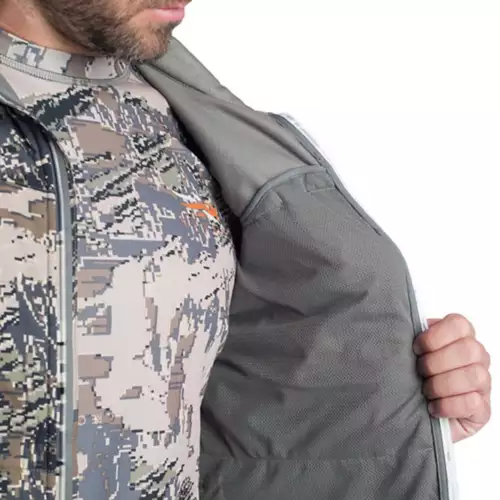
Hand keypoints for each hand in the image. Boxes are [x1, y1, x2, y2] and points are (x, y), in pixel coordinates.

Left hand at [413, 314, 491, 442]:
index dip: (435, 336)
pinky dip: (447, 405)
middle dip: (436, 362)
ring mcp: (483, 384)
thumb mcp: (413, 354)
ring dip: (441, 384)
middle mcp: (477, 358)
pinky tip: (434, 407)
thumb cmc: (416, 377)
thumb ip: (415, 338)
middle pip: (468, 349)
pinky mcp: (483, 410)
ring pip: (474, 376)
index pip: (458, 324)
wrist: (418, 412)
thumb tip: (409, 327)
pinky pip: (472, 403)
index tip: (416, 348)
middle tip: (420, 372)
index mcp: (461, 337)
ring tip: (426, 391)